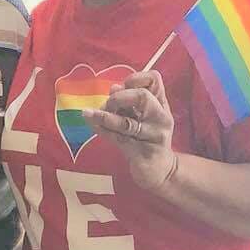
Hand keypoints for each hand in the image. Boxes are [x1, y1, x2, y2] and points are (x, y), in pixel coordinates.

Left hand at [85, 71, 177, 189]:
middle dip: (119, 98)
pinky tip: (92, 125)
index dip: (135, 78)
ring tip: (88, 113)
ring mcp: (154, 136)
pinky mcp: (144, 154)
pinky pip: (119, 139)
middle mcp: (161, 117)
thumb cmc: (147, 139)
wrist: (161, 171)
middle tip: (108, 104)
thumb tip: (114, 87)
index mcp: (161, 104)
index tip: (122, 86)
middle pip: (142, 97)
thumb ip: (130, 102)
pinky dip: (103, 131)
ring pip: (127, 122)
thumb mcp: (142, 117)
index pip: (154, 79)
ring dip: (104, 116)